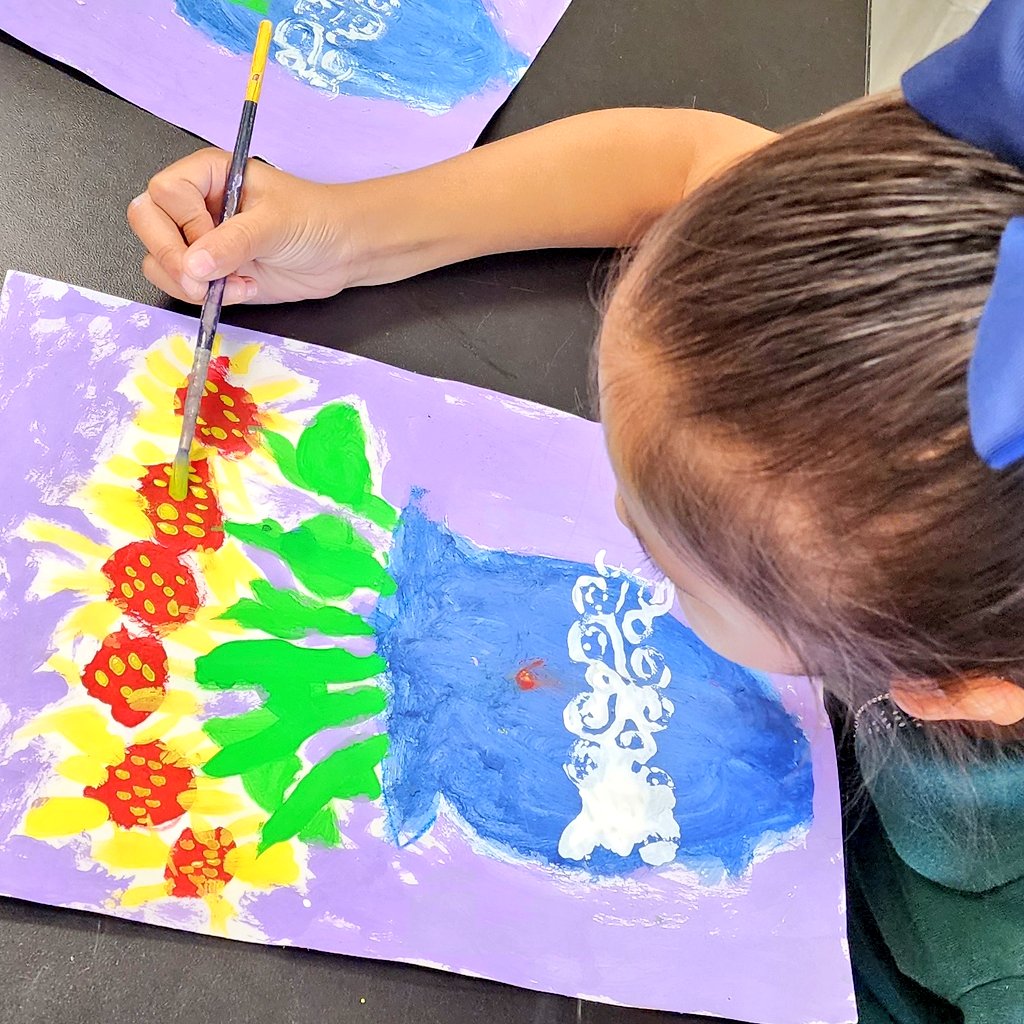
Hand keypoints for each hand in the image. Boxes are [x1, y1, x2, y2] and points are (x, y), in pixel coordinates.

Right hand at [128, 148, 370, 304]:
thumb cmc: (316, 221)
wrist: (342, 252)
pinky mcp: (210, 271)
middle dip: (173, 258)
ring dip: (190, 283)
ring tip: (235, 285)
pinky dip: (201, 296)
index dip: (185, 223)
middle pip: (147, 223)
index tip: (217, 242)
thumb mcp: (276, 224)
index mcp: (208, 174)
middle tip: (206, 280)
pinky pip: (180, 285)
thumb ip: (233, 242)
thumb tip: (193, 265)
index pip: (165, 193)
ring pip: (158, 260)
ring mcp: (200, 238)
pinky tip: (240, 290)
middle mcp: (196, 203)